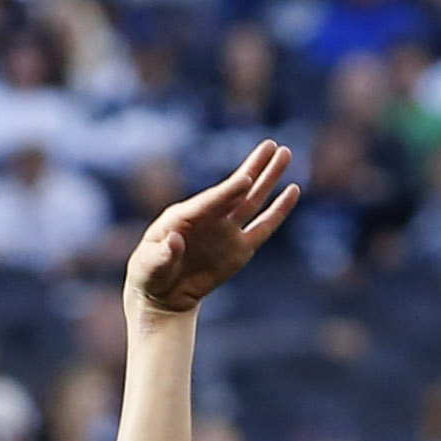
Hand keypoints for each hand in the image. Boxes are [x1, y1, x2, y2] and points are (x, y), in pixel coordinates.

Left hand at [128, 139, 301, 316]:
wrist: (162, 295)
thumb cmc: (150, 274)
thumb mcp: (148, 266)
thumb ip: (161, 255)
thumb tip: (175, 241)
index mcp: (183, 217)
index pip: (210, 201)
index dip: (228, 191)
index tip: (246, 179)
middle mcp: (209, 218)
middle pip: (236, 191)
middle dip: (254, 169)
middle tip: (272, 145)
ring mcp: (226, 232)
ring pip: (253, 201)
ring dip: (269, 178)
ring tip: (285, 153)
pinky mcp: (240, 249)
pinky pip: (263, 228)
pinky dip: (278, 211)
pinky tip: (292, 191)